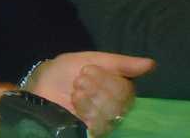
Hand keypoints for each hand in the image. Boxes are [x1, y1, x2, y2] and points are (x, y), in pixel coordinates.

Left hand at [26, 52, 154, 135]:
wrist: (38, 88)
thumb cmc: (62, 73)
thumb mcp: (88, 59)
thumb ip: (119, 63)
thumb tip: (151, 64)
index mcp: (114, 88)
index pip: (127, 89)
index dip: (107, 78)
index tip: (87, 70)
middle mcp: (113, 107)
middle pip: (121, 100)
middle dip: (96, 85)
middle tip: (79, 81)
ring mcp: (103, 122)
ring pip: (111, 111)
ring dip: (89, 96)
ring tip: (75, 92)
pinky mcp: (95, 132)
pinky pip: (101, 123)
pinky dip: (85, 109)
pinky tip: (74, 105)